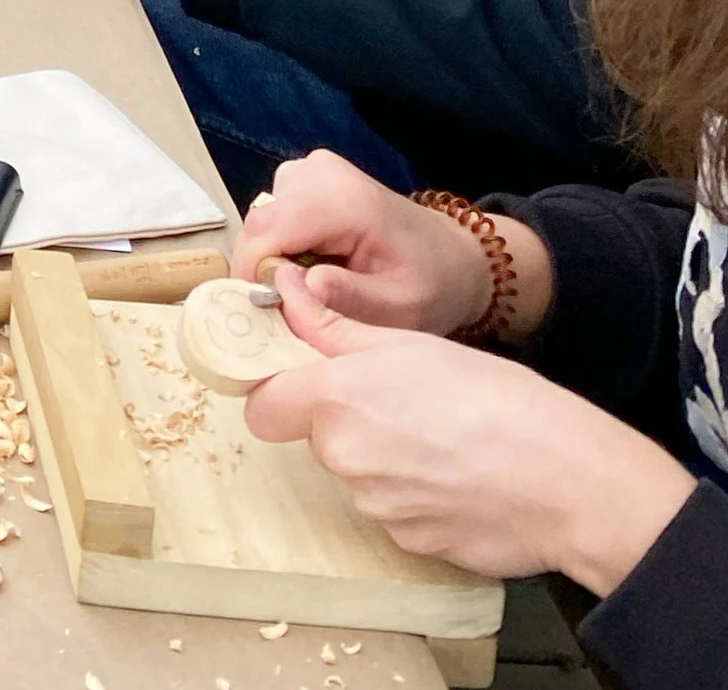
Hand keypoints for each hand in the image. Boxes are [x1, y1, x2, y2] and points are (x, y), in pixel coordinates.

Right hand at [231, 149, 546, 337]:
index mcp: (347, 203)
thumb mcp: (401, 308)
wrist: (453, 256)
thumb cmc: (431, 285)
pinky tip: (315, 261)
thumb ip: (351, 299)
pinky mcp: (310, 173)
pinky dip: (284, 241)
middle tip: (291, 308)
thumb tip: (299, 286)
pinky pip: (275, 211)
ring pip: (263, 217)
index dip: (253, 271)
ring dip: (275, 256)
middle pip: (261, 223)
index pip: (270, 228)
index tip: (262, 312)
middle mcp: (322, 173)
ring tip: (312, 285)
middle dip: (265, 269)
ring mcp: (314, 167)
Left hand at [242, 290, 693, 591]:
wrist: (567, 479)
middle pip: (320, 437)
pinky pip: (398, 513)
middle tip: (405, 401)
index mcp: (337, 400)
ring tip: (445, 438)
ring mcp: (378, 509)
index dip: (280, 392)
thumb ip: (335, 325)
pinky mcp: (412, 544)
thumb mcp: (411, 342)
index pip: (264, 407)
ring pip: (361, 476)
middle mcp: (346, 459)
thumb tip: (285, 288)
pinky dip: (419, 496)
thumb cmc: (496, 398)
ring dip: (386, 458)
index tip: (305, 380)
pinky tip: (461, 477)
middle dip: (348, 420)